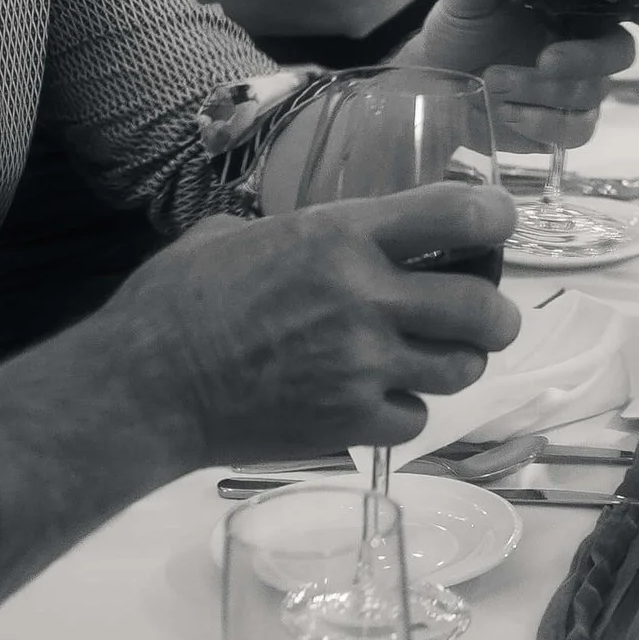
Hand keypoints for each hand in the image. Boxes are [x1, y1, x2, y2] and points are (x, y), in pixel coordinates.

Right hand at [108, 189, 520, 463]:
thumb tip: (320, 231)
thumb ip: (296, 231)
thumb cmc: (174, 302)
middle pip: (484, 308)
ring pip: (462, 368)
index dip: (495, 218)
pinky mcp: (351, 423)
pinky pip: (417, 419)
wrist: (143, 389)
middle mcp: (366, 298)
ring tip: (432, 357)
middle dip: (494, 313)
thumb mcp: (234, 234)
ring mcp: (363, 366)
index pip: (460, 216)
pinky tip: (378, 400)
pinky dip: (406, 411)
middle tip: (481, 314)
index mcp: (340, 236)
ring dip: (455, 362)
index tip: (496, 225)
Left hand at [407, 0, 638, 153]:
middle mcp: (585, 44)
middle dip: (586, 58)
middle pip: (620, 52)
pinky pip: (576, 130)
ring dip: (542, 90)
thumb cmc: (459, 31)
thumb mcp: (464, 0)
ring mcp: (578, 87)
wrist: (435, 83)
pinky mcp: (563, 124)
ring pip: (592, 92)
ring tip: (494, 82)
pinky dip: (544, 123)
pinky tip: (509, 114)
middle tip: (545, 60)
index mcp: (574, 5)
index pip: (629, 2)